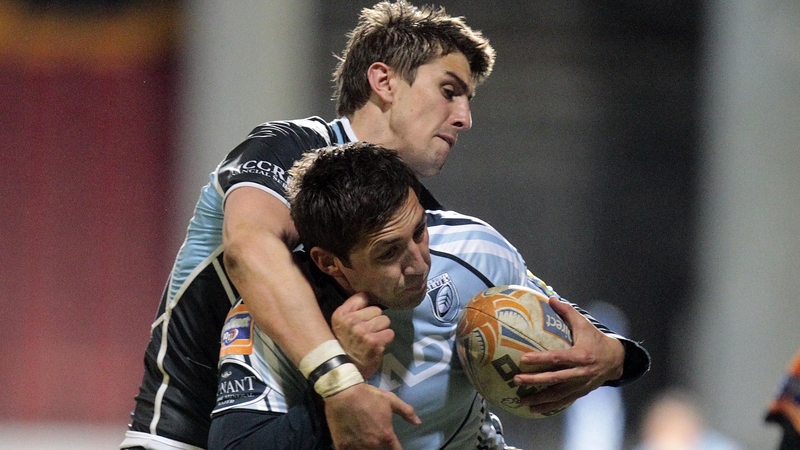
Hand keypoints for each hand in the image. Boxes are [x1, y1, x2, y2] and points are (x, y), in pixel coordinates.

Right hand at [325, 382, 419, 448]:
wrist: (342, 393)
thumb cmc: (368, 396)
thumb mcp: (390, 400)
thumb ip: (406, 412)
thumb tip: (418, 423)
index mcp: (386, 435)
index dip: (396, 449)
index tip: (394, 447)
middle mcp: (373, 444)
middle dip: (380, 446)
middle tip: (374, 435)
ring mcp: (357, 447)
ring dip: (366, 447)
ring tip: (363, 438)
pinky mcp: (343, 447)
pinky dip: (353, 448)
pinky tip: (353, 443)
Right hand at [331, 293, 393, 377]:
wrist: (342, 371)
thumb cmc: (344, 345)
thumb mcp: (341, 324)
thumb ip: (352, 309)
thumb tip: (368, 296)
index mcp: (341, 314)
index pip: (363, 297)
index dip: (365, 308)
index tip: (362, 318)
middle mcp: (351, 321)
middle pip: (377, 310)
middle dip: (375, 320)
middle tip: (367, 332)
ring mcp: (363, 332)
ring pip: (385, 320)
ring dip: (381, 330)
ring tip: (372, 339)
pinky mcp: (374, 342)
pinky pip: (390, 333)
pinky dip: (386, 339)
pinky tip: (377, 345)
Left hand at [513, 296, 624, 414]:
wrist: (616, 360)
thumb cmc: (595, 339)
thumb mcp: (584, 324)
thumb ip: (567, 312)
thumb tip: (551, 298)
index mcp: (581, 355)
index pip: (557, 358)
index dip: (540, 359)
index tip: (523, 359)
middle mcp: (581, 373)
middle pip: (554, 379)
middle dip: (534, 381)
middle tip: (516, 380)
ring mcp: (581, 385)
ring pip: (558, 394)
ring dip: (539, 399)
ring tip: (521, 400)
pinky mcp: (580, 393)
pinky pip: (563, 401)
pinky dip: (549, 407)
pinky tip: (534, 409)